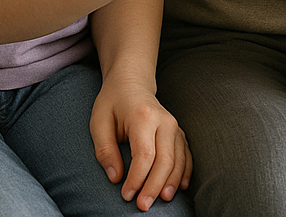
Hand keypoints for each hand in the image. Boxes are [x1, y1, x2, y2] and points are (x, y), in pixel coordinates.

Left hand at [90, 68, 190, 210]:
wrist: (131, 82)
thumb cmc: (113, 102)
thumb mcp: (99, 122)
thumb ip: (105, 150)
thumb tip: (116, 178)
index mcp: (143, 117)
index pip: (145, 155)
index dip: (137, 179)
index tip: (126, 195)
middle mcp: (164, 120)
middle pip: (165, 159)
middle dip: (155, 186)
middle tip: (143, 205)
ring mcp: (174, 125)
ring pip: (179, 159)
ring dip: (171, 182)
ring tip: (162, 200)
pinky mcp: (178, 131)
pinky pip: (186, 154)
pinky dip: (185, 171)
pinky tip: (180, 187)